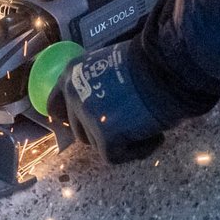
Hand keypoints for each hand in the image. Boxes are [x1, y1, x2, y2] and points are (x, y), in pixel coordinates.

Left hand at [46, 41, 167, 163]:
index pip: (55, 105)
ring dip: (119, 140)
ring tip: (145, 126)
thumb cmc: (146, 63)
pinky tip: (155, 138)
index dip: (70, 117)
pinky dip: (137, 151)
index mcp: (71, 75)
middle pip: (78, 128)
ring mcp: (87, 118)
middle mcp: (73, 96)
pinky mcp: (105, 139)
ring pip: (96, 143)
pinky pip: (115, 156)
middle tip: (125, 126)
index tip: (85, 122)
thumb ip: (97, 82)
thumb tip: (101, 100)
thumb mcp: (110, 64)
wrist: (164, 71)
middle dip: (99, 131)